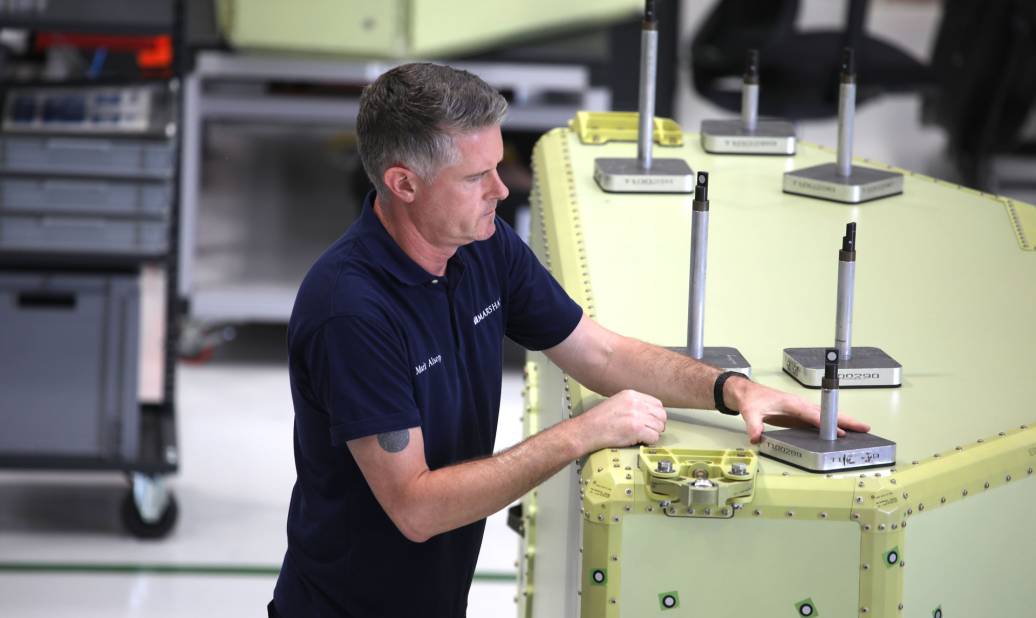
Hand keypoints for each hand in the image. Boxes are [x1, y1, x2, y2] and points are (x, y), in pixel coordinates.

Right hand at [575, 389, 666, 452]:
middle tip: (649, 431)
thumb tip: (649, 413)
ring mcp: (637, 415)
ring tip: (642, 436)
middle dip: (657, 425)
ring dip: (653, 434)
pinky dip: (649, 442)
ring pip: (659, 427)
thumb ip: (633, 404)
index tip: (652, 421)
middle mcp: (636, 403)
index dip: (656, 415)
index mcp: (631, 394)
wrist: (587, 430)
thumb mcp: (616, 402)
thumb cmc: (598, 420)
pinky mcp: (636, 429)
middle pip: (661, 415)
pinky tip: (639, 441)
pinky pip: (654, 437)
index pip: (657, 404)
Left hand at [725, 378, 870, 443]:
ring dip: (844, 421)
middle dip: (846, 420)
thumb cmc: (751, 399)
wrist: (747, 392)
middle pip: (827, 413)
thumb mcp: (750, 412)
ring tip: (862, 429)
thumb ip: (754, 425)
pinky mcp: (800, 414)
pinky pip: (821, 419)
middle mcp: (800, 405)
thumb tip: (756, 438)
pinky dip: (834, 424)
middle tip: (864, 427)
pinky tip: (843, 431)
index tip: (840, 432)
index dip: (827, 424)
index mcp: (792, 403)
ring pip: (827, 415)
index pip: (812, 415)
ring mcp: (802, 409)